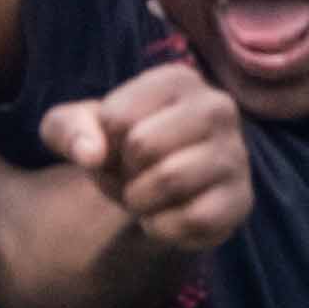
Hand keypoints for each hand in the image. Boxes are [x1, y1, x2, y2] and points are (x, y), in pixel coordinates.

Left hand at [45, 59, 252, 256]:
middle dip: (122, 171)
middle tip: (132, 175)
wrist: (156, 192)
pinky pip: (192, 219)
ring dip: (139, 200)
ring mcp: (236, 154)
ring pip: (169, 180)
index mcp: (177, 79)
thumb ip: (66, 129)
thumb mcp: (76, 129)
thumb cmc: (118, 149)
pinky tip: (165, 217)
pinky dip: (163, 227)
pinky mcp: (241, 200)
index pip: (116, 117)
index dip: (103, 143)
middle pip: (143, 145)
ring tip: (145, 196)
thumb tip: (91, 153)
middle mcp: (217, 107)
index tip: (116, 146)